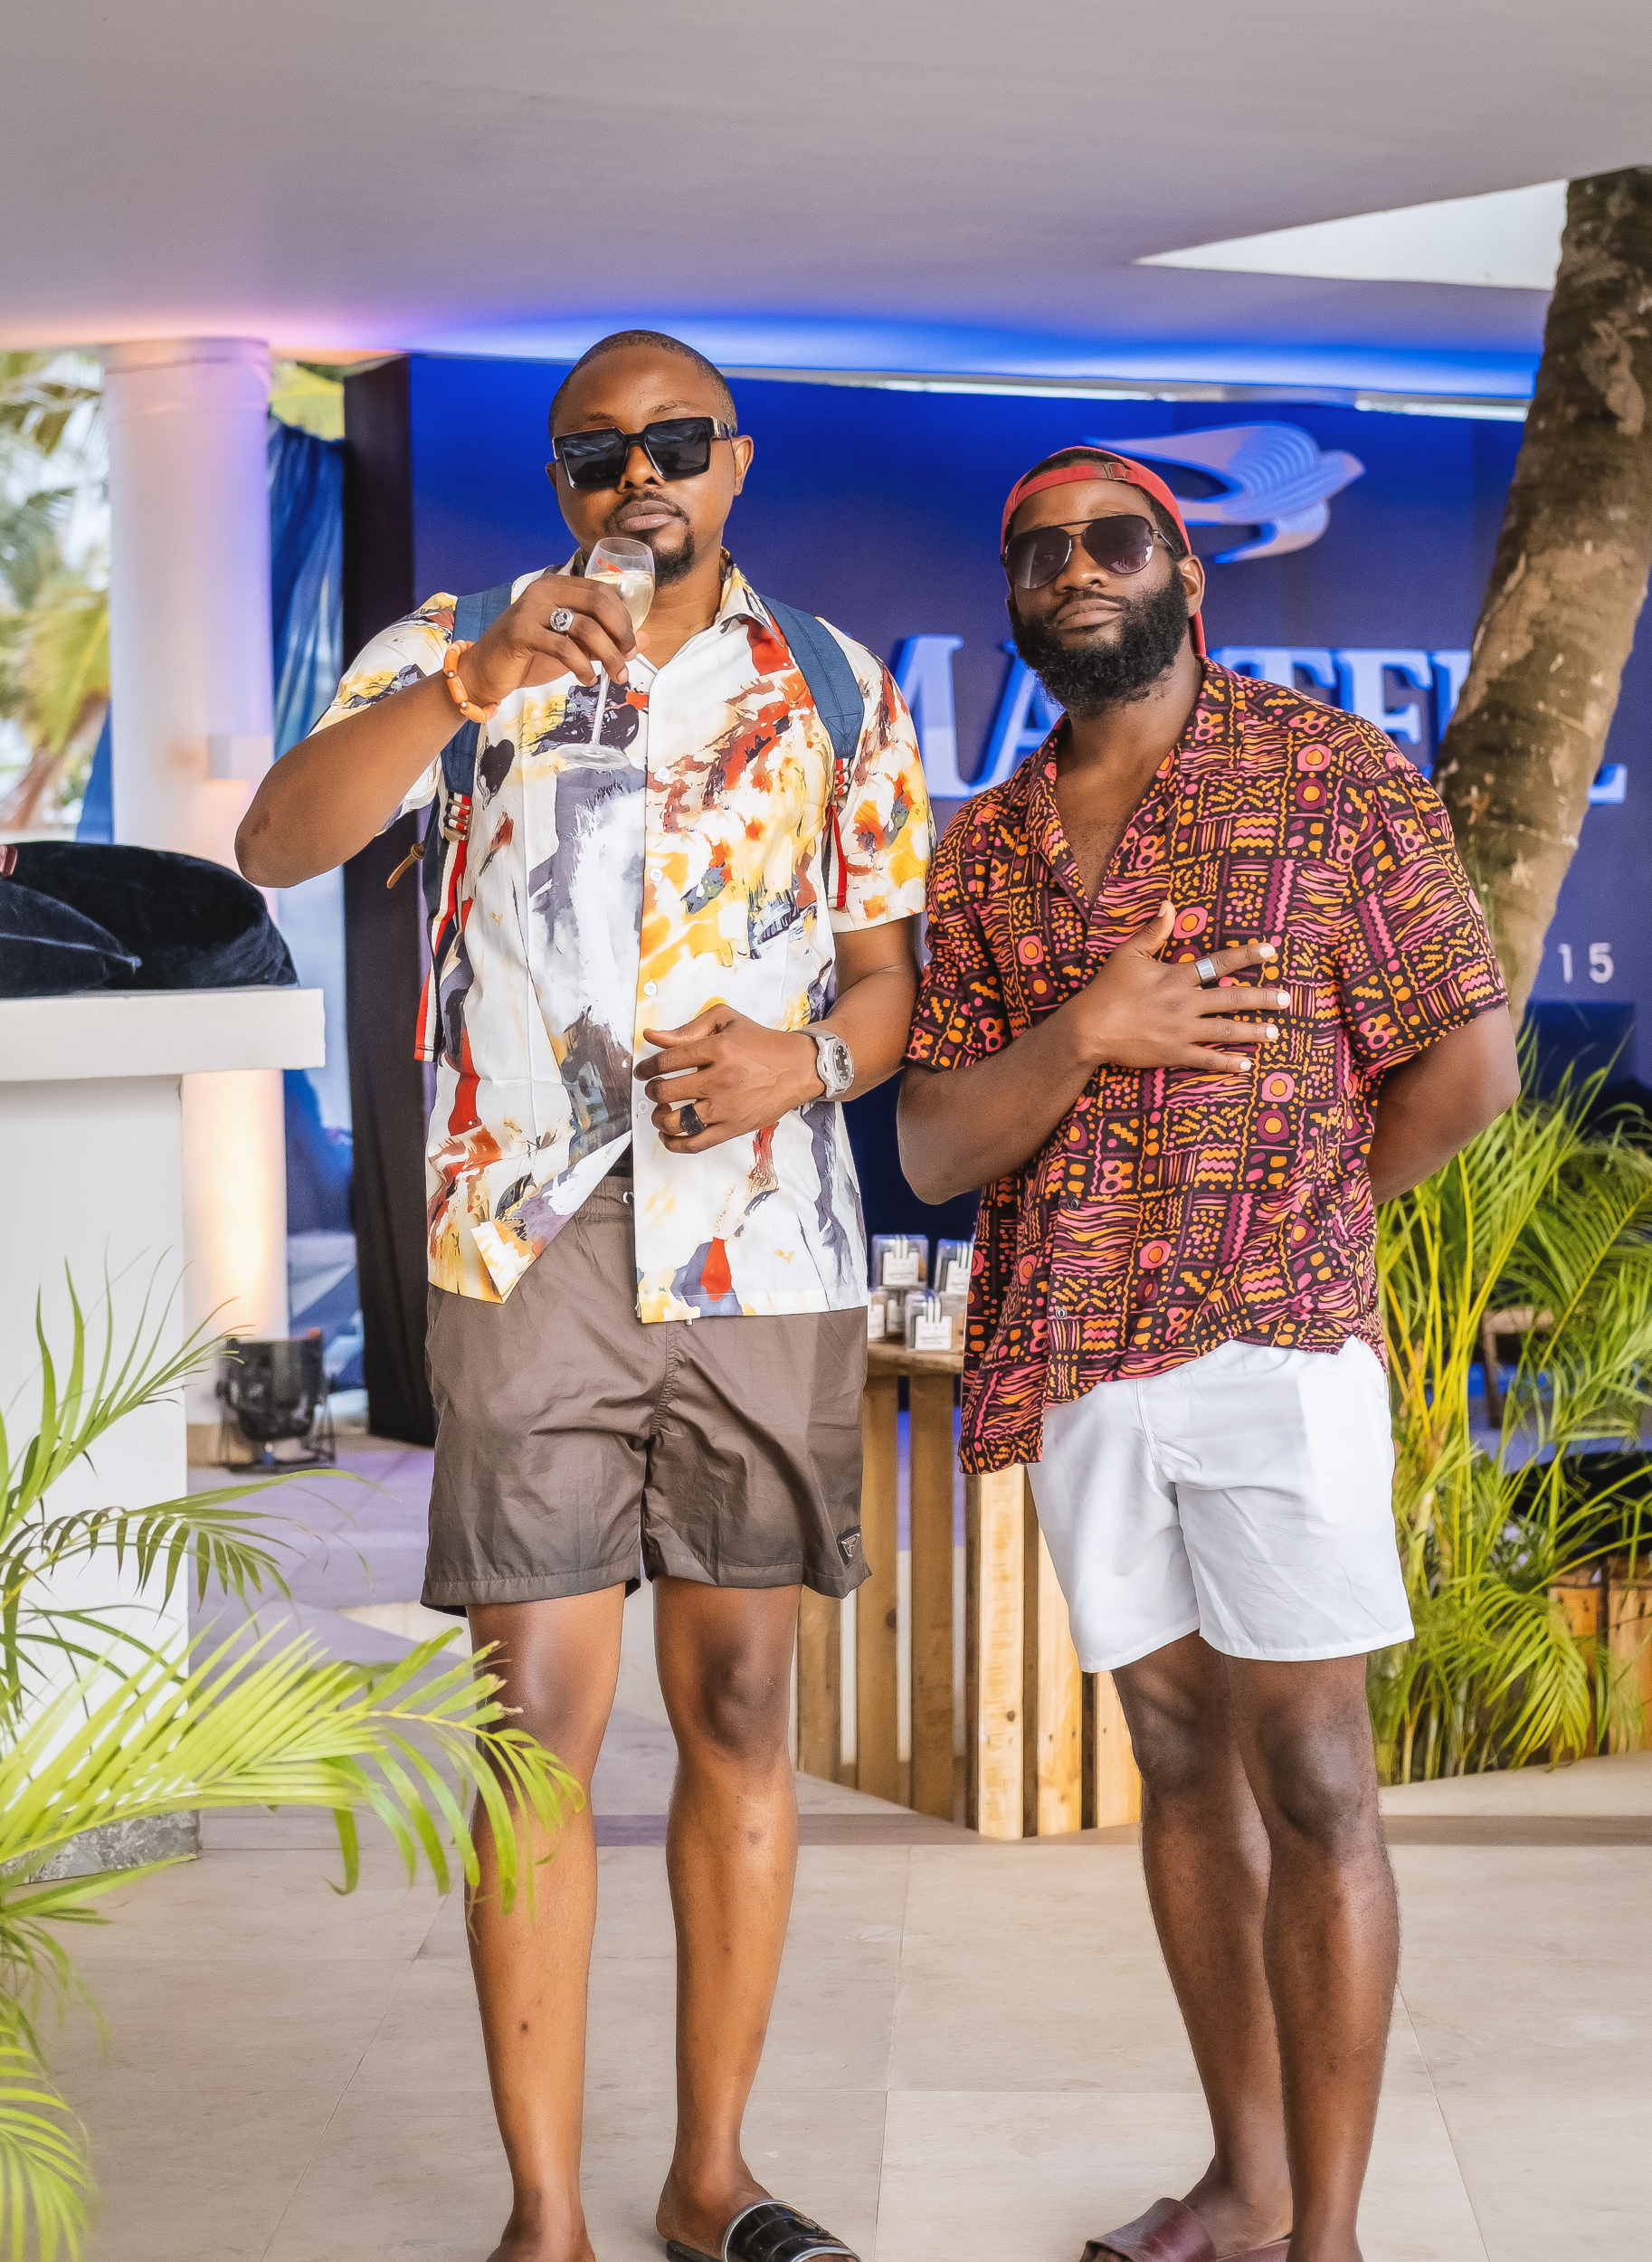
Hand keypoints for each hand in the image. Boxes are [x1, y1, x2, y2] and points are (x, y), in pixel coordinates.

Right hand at [457, 568, 639, 705]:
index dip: (624, 617)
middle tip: (628, 658)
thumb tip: (644, 639)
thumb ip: (605, 640)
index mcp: (558, 586)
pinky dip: (582, 666)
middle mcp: (545, 590)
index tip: (632, 643)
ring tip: (615, 675)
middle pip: (598, 603)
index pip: (603, 592)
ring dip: (608, 655)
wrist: (486, 671)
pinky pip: (563, 647)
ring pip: (585, 626)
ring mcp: (531, 609)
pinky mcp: (520, 632)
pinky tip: (587, 678)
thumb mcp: (574, 647)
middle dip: (621, 633)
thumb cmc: (530, 657)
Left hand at [636, 1007, 824, 1151]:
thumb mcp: (727, 1021)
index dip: (647, 1067)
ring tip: (661, 1111)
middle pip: (667, 1091)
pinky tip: (669, 1135)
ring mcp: (727, 1107)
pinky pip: (696, 1143)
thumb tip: (654, 1037)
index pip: (667, 1061)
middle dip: (652, 1090)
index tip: (643, 1071)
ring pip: (677, 1121)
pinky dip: (675, 1143)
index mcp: (717, 1049)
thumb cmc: (762, 1044)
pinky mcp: (734, 1127)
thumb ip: (689, 1029)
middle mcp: (720, 1079)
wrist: (798, 1068)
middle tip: (654, 1088)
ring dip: (659, 1117)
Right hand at [1064, 900, 1290, 1074]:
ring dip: (1253, 1031)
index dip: (1246, 956)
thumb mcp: (1126, 955)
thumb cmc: (1106, 989)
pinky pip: (1207, 1059)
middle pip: (1231, 998)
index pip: (1218, 963)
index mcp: (1176, 977)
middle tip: (1286, 999)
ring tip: (1275, 1032)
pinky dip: (1228, 1062)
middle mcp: (1184, 1003)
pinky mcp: (1173, 1053)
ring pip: (1226, 1030)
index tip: (1270, 952)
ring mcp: (1181, 1030)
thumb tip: (1169, 905)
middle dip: (1261, 998)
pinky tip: (1246, 1064)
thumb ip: (1151, 932)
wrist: (1088, 1028)